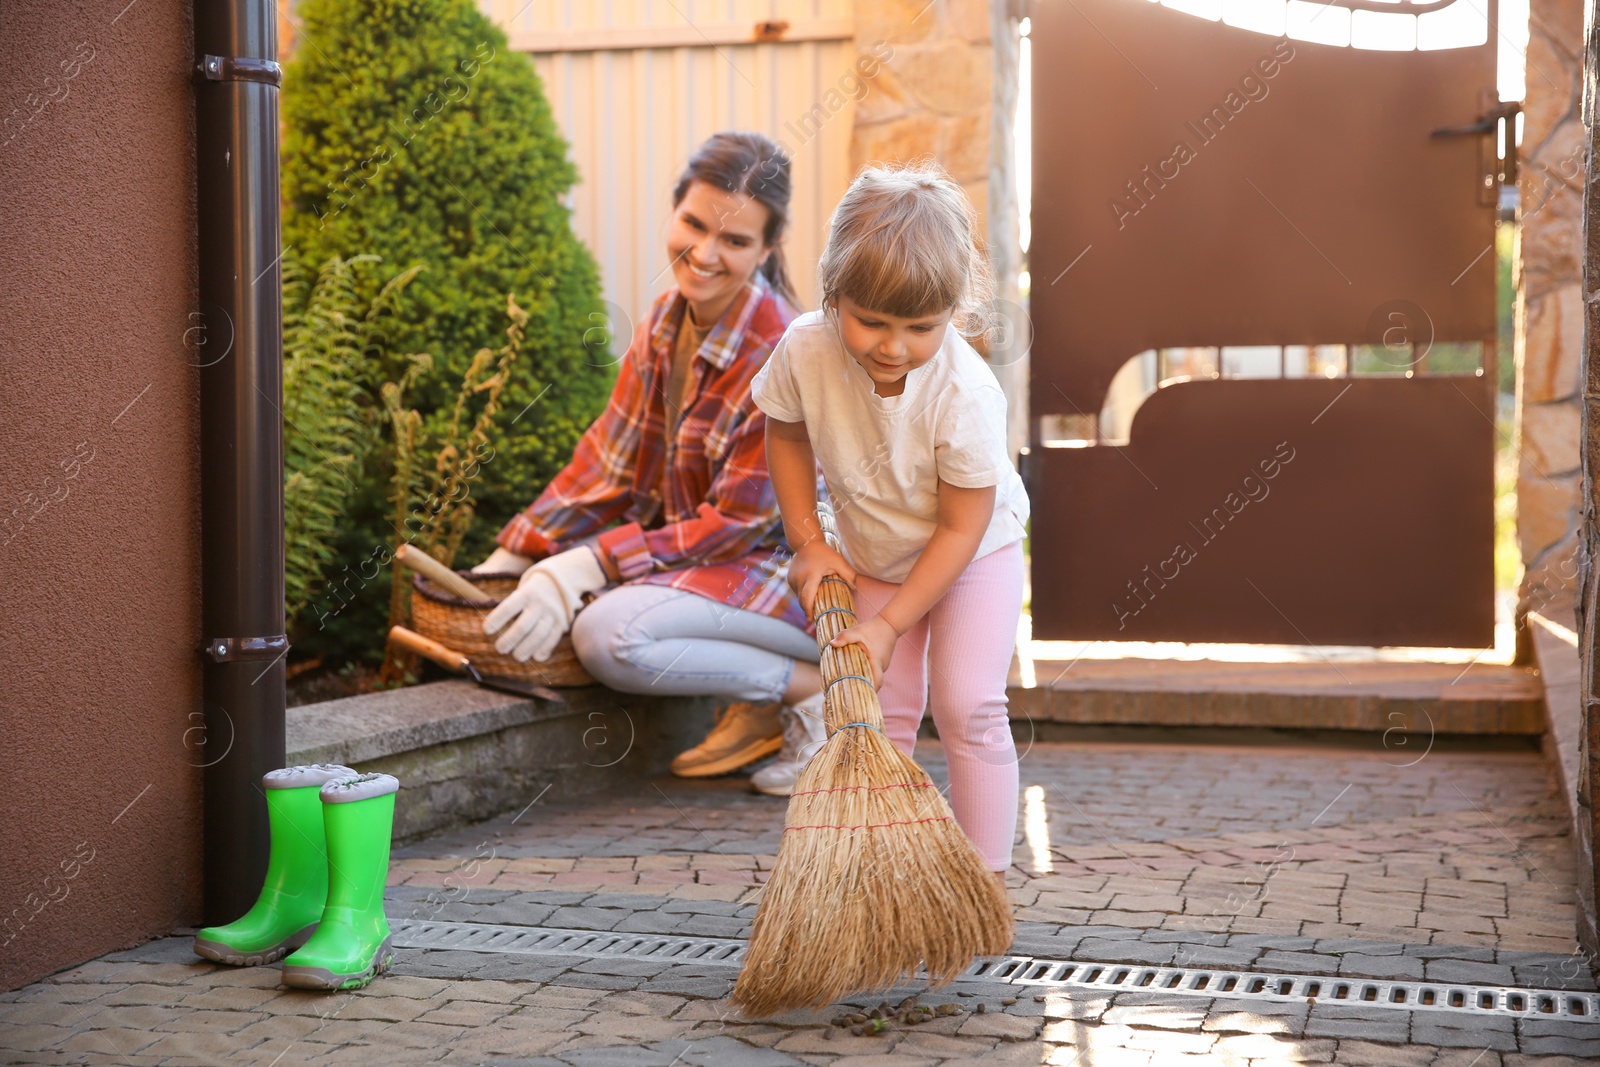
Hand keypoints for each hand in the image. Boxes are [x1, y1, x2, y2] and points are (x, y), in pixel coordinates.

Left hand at [482, 546, 607, 660]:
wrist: (561, 581)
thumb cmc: (532, 591)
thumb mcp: (521, 591)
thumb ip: (510, 609)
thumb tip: (491, 630)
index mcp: (526, 593)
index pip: (509, 608)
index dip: (496, 620)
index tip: (486, 631)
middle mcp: (540, 603)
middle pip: (523, 626)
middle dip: (509, 640)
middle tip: (499, 649)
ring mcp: (552, 613)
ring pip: (538, 635)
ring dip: (525, 648)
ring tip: (516, 656)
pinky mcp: (562, 622)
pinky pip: (553, 638)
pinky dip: (544, 649)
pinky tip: (535, 656)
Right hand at [788, 540, 855, 618]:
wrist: (806, 542)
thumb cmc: (825, 553)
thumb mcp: (838, 561)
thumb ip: (848, 574)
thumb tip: (855, 588)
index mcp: (810, 576)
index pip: (807, 597)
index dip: (809, 610)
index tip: (811, 620)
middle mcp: (799, 579)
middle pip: (802, 600)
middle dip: (808, 610)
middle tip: (815, 618)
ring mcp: (792, 579)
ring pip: (798, 596)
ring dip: (806, 602)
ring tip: (814, 607)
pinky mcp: (789, 578)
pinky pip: (796, 591)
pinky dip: (803, 594)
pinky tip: (810, 594)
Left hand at [829, 614, 898, 686]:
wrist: (889, 623)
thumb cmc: (873, 628)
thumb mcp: (857, 631)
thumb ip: (844, 637)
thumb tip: (831, 644)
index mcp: (876, 662)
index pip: (876, 683)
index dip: (868, 691)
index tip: (856, 697)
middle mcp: (881, 667)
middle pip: (873, 683)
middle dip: (862, 688)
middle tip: (847, 692)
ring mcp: (882, 665)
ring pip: (872, 677)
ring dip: (862, 679)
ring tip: (847, 682)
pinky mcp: (880, 662)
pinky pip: (872, 671)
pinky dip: (865, 672)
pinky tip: (853, 671)